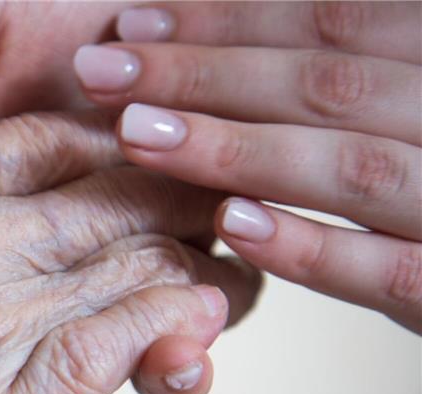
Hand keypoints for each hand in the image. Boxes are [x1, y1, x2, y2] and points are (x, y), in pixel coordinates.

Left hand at [73, 1, 421, 331]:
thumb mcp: (413, 101)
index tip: (134, 25)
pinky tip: (233, 227)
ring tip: (139, 137)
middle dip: (203, 75)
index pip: (337, 22)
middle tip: (100, 73)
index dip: (228, 20)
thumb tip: (244, 35)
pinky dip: (313, 246)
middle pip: (329, 84)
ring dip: (238, 148)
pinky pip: (394, 272)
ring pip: (354, 167)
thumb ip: (359, 74)